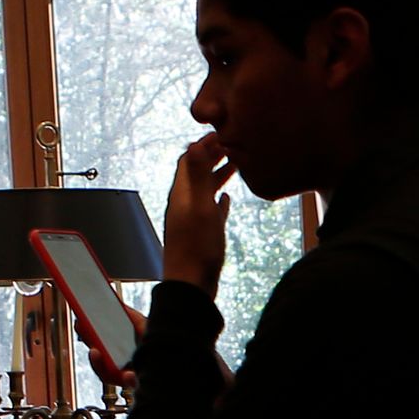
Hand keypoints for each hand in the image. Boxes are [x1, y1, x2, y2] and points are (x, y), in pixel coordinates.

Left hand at [161, 132, 233, 293]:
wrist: (191, 285)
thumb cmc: (196, 248)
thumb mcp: (199, 206)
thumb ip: (198, 175)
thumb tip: (194, 143)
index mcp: (181, 193)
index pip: (188, 159)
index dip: (203, 145)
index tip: (222, 133)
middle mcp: (184, 203)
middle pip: (196, 171)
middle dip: (212, 156)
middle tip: (233, 144)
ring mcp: (193, 219)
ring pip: (205, 189)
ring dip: (218, 174)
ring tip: (236, 164)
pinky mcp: (202, 234)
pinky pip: (210, 210)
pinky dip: (219, 199)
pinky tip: (227, 198)